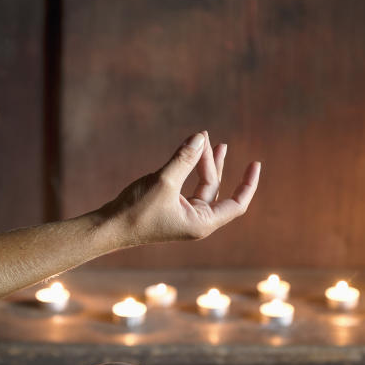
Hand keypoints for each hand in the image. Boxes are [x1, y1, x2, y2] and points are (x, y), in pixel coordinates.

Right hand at [103, 131, 260, 245]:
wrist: (109, 227)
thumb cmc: (137, 210)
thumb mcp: (164, 181)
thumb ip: (185, 158)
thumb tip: (201, 137)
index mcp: (202, 223)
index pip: (236, 204)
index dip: (248, 183)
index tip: (255, 163)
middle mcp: (197, 221)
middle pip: (215, 188)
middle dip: (213, 162)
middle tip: (207, 138)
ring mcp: (184, 215)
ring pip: (202, 185)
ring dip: (203, 163)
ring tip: (205, 140)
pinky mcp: (172, 208)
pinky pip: (188, 186)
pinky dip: (189, 169)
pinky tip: (188, 153)